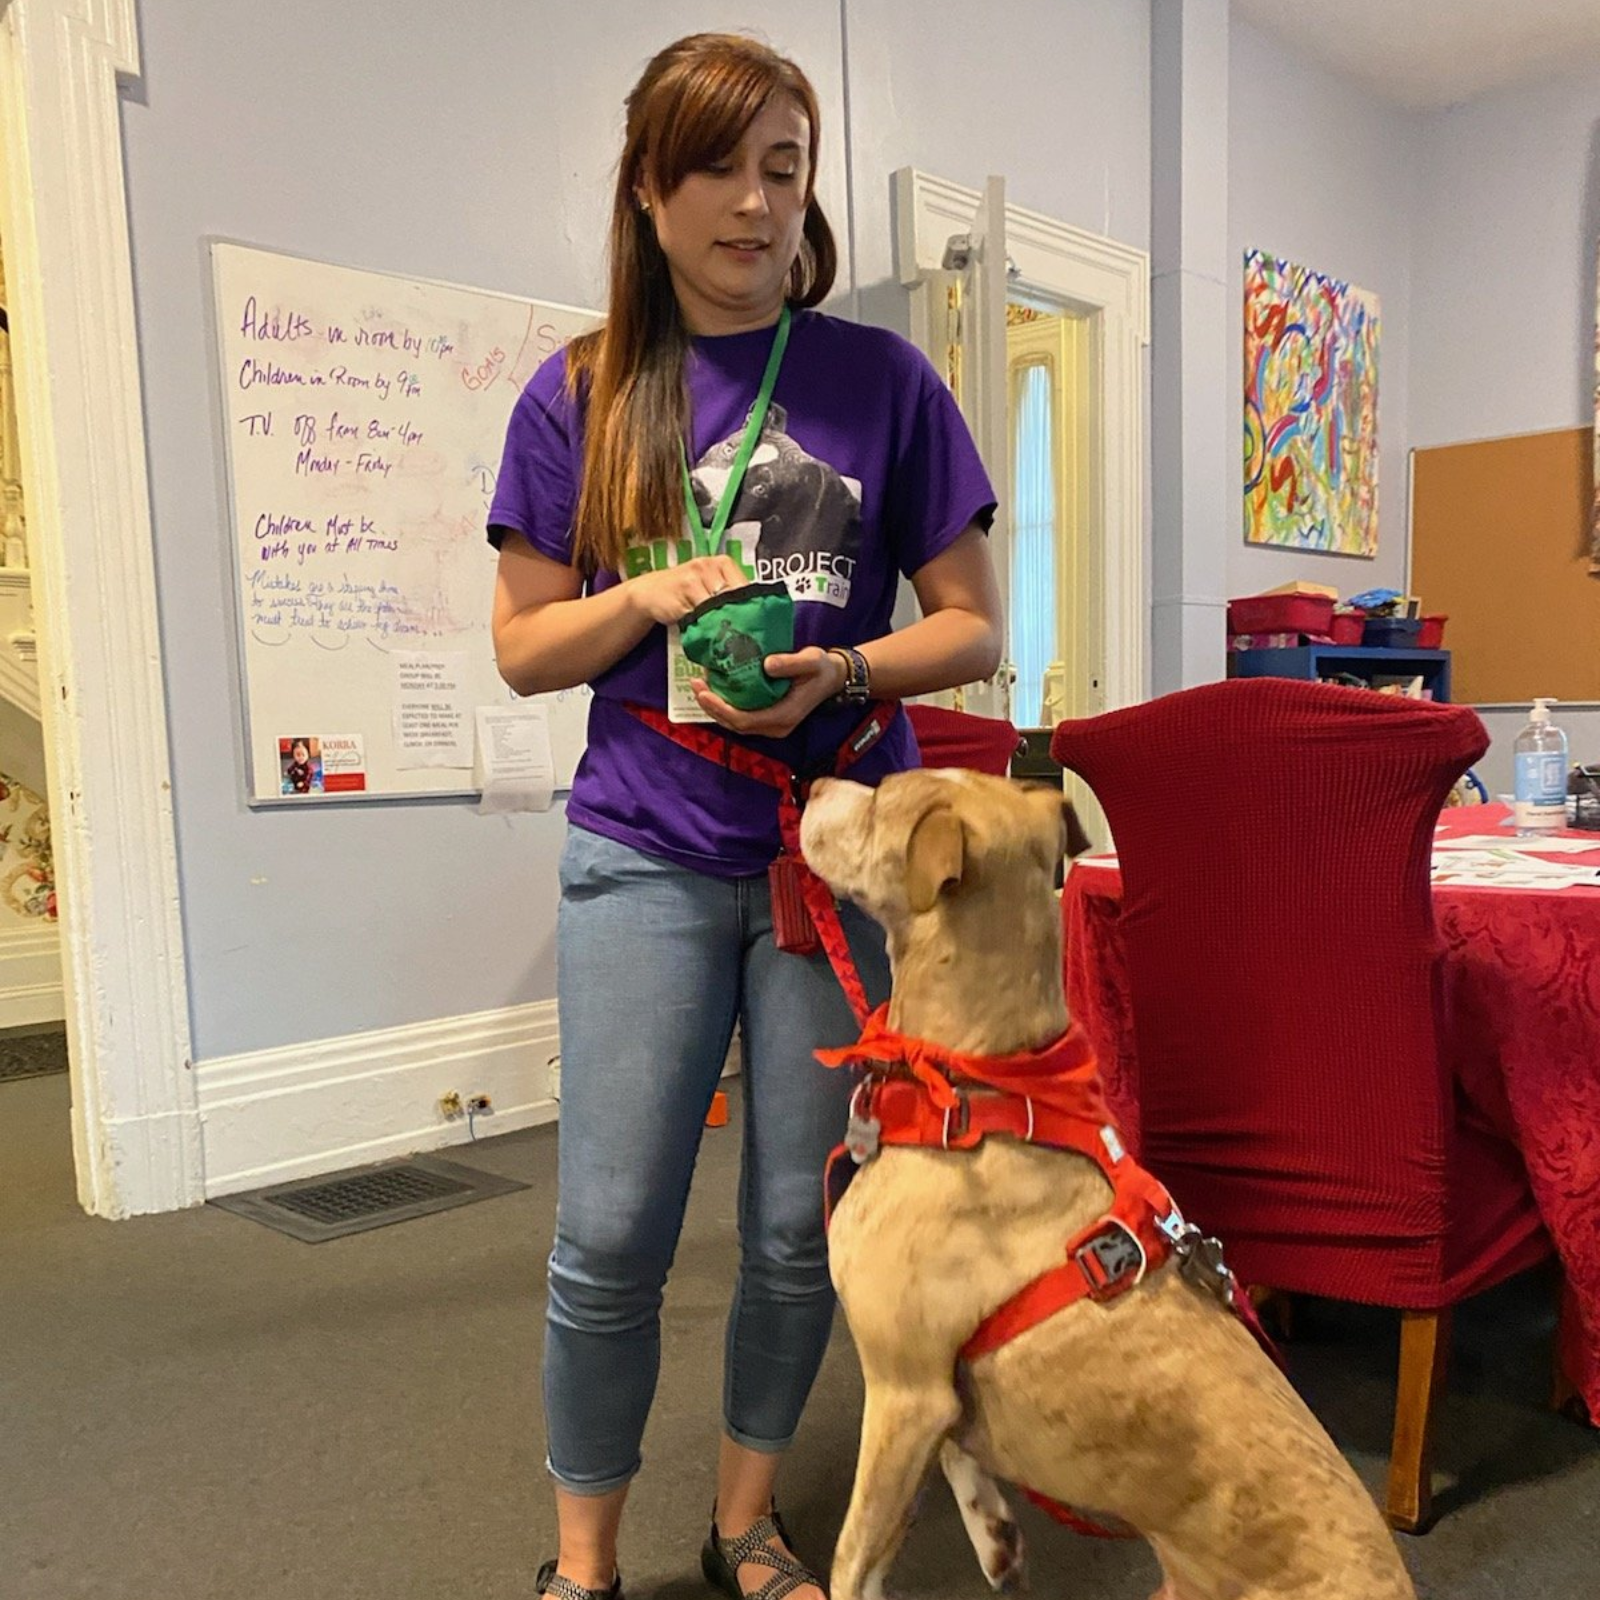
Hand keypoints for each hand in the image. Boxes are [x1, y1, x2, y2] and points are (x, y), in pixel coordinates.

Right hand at [625, 555, 750, 624]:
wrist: (652, 591)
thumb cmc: (687, 590)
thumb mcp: (711, 587)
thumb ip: (731, 597)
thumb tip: (756, 620)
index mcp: (723, 563)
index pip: (745, 588)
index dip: (750, 609)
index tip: (753, 626)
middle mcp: (709, 566)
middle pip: (731, 597)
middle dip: (736, 618)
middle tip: (740, 636)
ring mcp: (693, 578)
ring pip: (716, 607)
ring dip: (719, 625)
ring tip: (723, 638)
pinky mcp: (680, 593)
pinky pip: (698, 614)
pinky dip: (703, 627)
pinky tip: (705, 634)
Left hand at [690, 646, 847, 737]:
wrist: (832, 677)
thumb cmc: (821, 668)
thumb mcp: (811, 661)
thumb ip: (790, 663)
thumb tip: (767, 665)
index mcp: (784, 716)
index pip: (745, 720)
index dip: (721, 709)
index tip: (704, 691)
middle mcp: (776, 726)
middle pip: (735, 725)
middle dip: (712, 707)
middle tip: (696, 684)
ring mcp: (771, 724)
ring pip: (736, 723)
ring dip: (715, 707)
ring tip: (700, 686)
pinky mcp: (767, 717)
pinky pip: (741, 716)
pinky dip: (725, 705)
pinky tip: (715, 688)